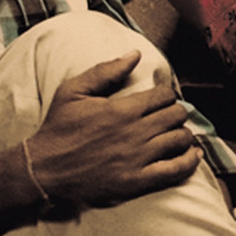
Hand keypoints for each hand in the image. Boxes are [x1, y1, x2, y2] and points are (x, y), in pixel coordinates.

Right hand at [23, 56, 200, 207]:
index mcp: (122, 109)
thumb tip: (135, 54)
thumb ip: (105, 71)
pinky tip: (193, 154)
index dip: (166, 95)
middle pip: (176, 115)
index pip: (164, 95)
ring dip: (182, 134)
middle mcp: (135, 132)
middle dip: (175, 112)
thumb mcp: (73, 91)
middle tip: (168, 116)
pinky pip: (175, 170)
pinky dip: (189, 161)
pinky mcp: (137, 181)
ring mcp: (138, 158)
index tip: (160, 100)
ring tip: (175, 134)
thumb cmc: (58, 128)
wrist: (43, 169)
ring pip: (179, 139)